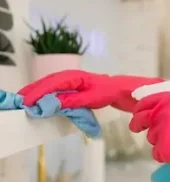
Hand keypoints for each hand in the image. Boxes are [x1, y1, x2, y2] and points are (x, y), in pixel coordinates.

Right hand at [19, 70, 162, 111]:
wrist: (136, 92)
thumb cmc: (120, 91)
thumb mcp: (97, 97)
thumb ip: (77, 99)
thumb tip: (54, 103)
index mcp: (82, 77)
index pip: (56, 82)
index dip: (41, 90)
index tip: (28, 101)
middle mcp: (80, 79)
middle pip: (53, 81)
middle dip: (37, 89)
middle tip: (22, 100)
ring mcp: (83, 85)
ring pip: (59, 87)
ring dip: (44, 93)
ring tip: (30, 101)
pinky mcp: (86, 92)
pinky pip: (67, 93)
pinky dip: (56, 99)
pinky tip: (50, 105)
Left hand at [129, 92, 169, 172]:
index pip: (146, 101)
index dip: (140, 107)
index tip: (138, 112)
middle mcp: (162, 114)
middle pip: (141, 119)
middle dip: (137, 124)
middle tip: (136, 128)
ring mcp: (161, 132)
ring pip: (152, 138)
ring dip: (159, 141)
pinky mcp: (162, 149)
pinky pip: (157, 153)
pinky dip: (164, 155)